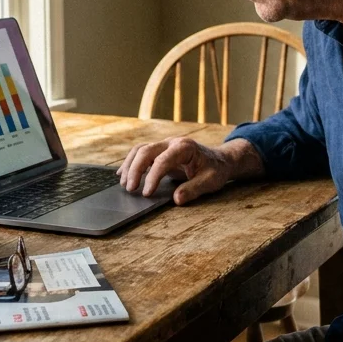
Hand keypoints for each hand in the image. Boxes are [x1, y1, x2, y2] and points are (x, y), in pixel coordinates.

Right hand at [116, 137, 261, 204]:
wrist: (220, 160)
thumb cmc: (216, 170)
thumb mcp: (211, 181)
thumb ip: (194, 189)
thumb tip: (176, 199)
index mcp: (185, 147)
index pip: (163, 160)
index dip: (152, 177)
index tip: (147, 194)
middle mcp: (172, 142)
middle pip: (146, 151)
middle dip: (135, 170)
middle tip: (130, 189)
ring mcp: (165, 145)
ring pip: (140, 150)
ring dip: (130, 165)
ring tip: (124, 184)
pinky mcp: (160, 151)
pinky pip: (141, 153)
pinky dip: (130, 162)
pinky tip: (122, 174)